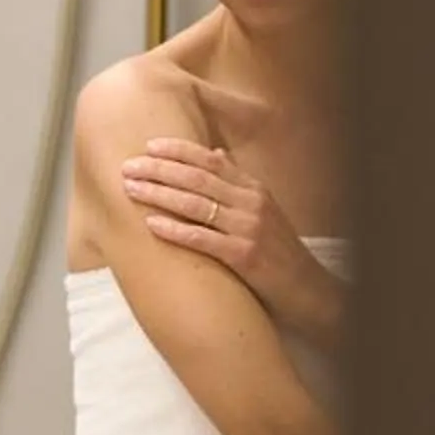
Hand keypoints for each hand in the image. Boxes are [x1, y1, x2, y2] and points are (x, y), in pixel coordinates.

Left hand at [120, 138, 341, 350]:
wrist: (307, 288)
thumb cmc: (278, 249)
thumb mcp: (263, 208)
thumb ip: (238, 181)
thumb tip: (215, 151)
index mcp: (253, 188)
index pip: (211, 160)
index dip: (178, 151)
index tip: (149, 146)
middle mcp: (251, 203)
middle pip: (197, 178)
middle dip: (159, 170)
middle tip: (127, 167)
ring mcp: (248, 228)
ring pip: (195, 204)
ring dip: (159, 194)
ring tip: (131, 189)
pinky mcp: (244, 255)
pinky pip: (202, 238)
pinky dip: (175, 230)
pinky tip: (150, 224)